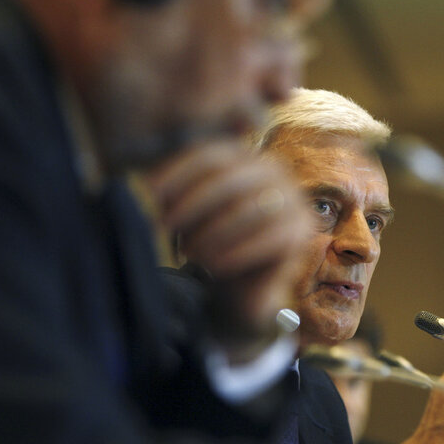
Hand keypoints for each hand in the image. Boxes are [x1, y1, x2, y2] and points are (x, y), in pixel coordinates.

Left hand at [146, 140, 311, 343]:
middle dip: (191, 203)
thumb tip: (141, 185)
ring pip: (248, 207)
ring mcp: (292, 199)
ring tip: (189, 252)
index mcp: (245, 157)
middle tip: (164, 227)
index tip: (147, 195)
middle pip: (228, 177)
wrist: (242, 289)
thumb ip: (173, 193)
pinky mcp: (302, 230)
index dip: (176, 172)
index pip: (209, 155)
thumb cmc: (211, 243)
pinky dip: (237, 251)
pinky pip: (269, 236)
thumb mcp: (188, 214)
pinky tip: (214, 267)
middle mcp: (274, 170)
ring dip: (212, 231)